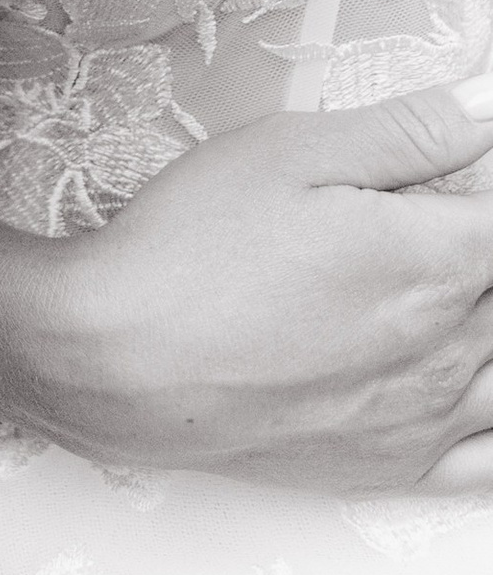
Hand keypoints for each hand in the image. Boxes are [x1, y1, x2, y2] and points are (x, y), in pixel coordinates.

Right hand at [0, 85, 492, 492]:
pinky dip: (492, 417)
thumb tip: (482, 107)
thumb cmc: (191, 250)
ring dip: (483, 320)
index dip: (485, 185)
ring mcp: (424, 417)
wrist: (119, 363)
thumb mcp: (289, 152)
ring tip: (439, 289)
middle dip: (475, 247)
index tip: (461, 173)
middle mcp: (447, 347)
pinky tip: (469, 382)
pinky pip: (487, 458)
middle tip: (411, 226)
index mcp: (434, 261)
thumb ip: (406, 132)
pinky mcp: (391, 466)